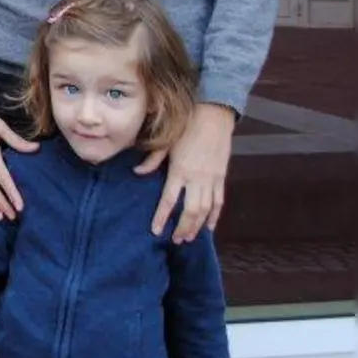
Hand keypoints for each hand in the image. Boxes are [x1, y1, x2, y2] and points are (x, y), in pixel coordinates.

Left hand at [139, 102, 236, 242]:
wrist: (213, 116)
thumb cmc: (186, 126)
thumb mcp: (166, 141)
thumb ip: (152, 159)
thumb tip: (136, 172)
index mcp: (180, 170)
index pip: (169, 200)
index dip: (162, 217)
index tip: (156, 231)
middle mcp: (197, 178)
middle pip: (190, 211)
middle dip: (183, 228)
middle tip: (175, 241)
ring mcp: (211, 179)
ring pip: (206, 210)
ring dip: (198, 226)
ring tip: (189, 238)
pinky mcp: (221, 177)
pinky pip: (219, 201)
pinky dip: (215, 216)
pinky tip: (209, 227)